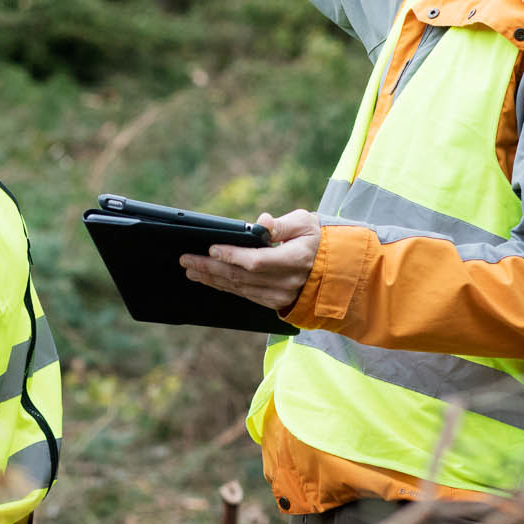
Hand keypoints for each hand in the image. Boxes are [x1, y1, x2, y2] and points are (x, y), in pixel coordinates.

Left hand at [181, 209, 320, 312]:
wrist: (337, 270)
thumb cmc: (318, 240)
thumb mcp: (306, 224)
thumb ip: (282, 223)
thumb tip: (261, 221)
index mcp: (296, 259)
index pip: (257, 260)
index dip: (233, 256)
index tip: (211, 248)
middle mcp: (287, 281)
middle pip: (241, 276)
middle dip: (210, 267)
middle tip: (186, 259)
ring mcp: (280, 296)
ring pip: (239, 288)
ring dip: (212, 278)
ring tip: (191, 270)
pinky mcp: (274, 302)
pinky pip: (244, 295)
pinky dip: (225, 286)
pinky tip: (210, 279)